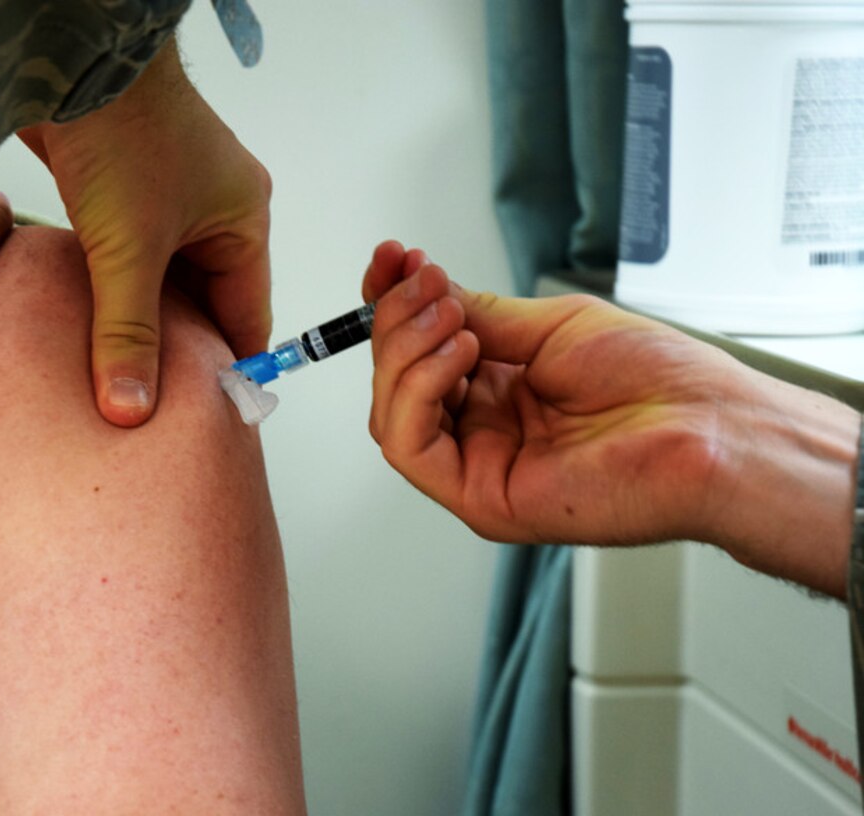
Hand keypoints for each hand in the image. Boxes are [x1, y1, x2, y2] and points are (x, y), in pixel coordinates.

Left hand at [19, 39, 271, 426]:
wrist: (68, 59)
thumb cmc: (121, 134)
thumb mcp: (128, 251)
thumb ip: (127, 335)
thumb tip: (131, 409)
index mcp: (245, 224)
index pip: (248, 317)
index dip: (226, 368)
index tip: (202, 416)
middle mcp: (217, 214)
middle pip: (205, 304)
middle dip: (176, 348)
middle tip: (151, 405)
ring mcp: (172, 202)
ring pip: (164, 284)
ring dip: (141, 320)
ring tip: (120, 375)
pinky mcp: (130, 194)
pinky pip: (134, 260)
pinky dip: (117, 290)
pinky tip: (95, 326)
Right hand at [364, 242, 857, 595]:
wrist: (711, 428)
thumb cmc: (661, 384)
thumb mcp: (552, 325)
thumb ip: (480, 316)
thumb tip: (422, 292)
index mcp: (499, 392)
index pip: (418, 353)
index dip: (394, 306)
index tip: (391, 260)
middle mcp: (482, 431)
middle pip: (396, 381)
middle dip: (396, 320)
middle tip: (424, 282)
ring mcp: (479, 467)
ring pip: (390, 415)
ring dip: (403, 352)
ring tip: (449, 317)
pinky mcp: (481, 499)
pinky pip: (408, 447)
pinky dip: (416, 391)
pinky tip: (457, 355)